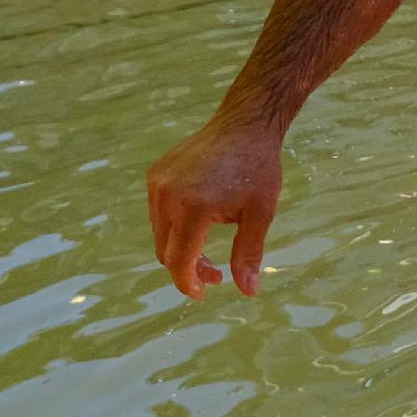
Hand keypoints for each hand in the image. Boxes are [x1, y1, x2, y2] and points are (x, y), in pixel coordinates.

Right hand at [145, 113, 285, 299]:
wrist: (245, 124)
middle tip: (216, 275)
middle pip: (166, 251)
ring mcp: (158, 182)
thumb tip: (248, 292)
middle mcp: (167, 195)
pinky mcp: (156, 173)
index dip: (188, 283)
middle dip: (188, 269)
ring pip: (160, 233)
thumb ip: (248, 255)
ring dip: (180, 248)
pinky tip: (199, 222)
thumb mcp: (260, 215)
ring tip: (208, 249)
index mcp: (192, 208)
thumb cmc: (258, 168)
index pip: (179, 261)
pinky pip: (159, 212)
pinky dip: (174, 226)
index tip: (203, 293)